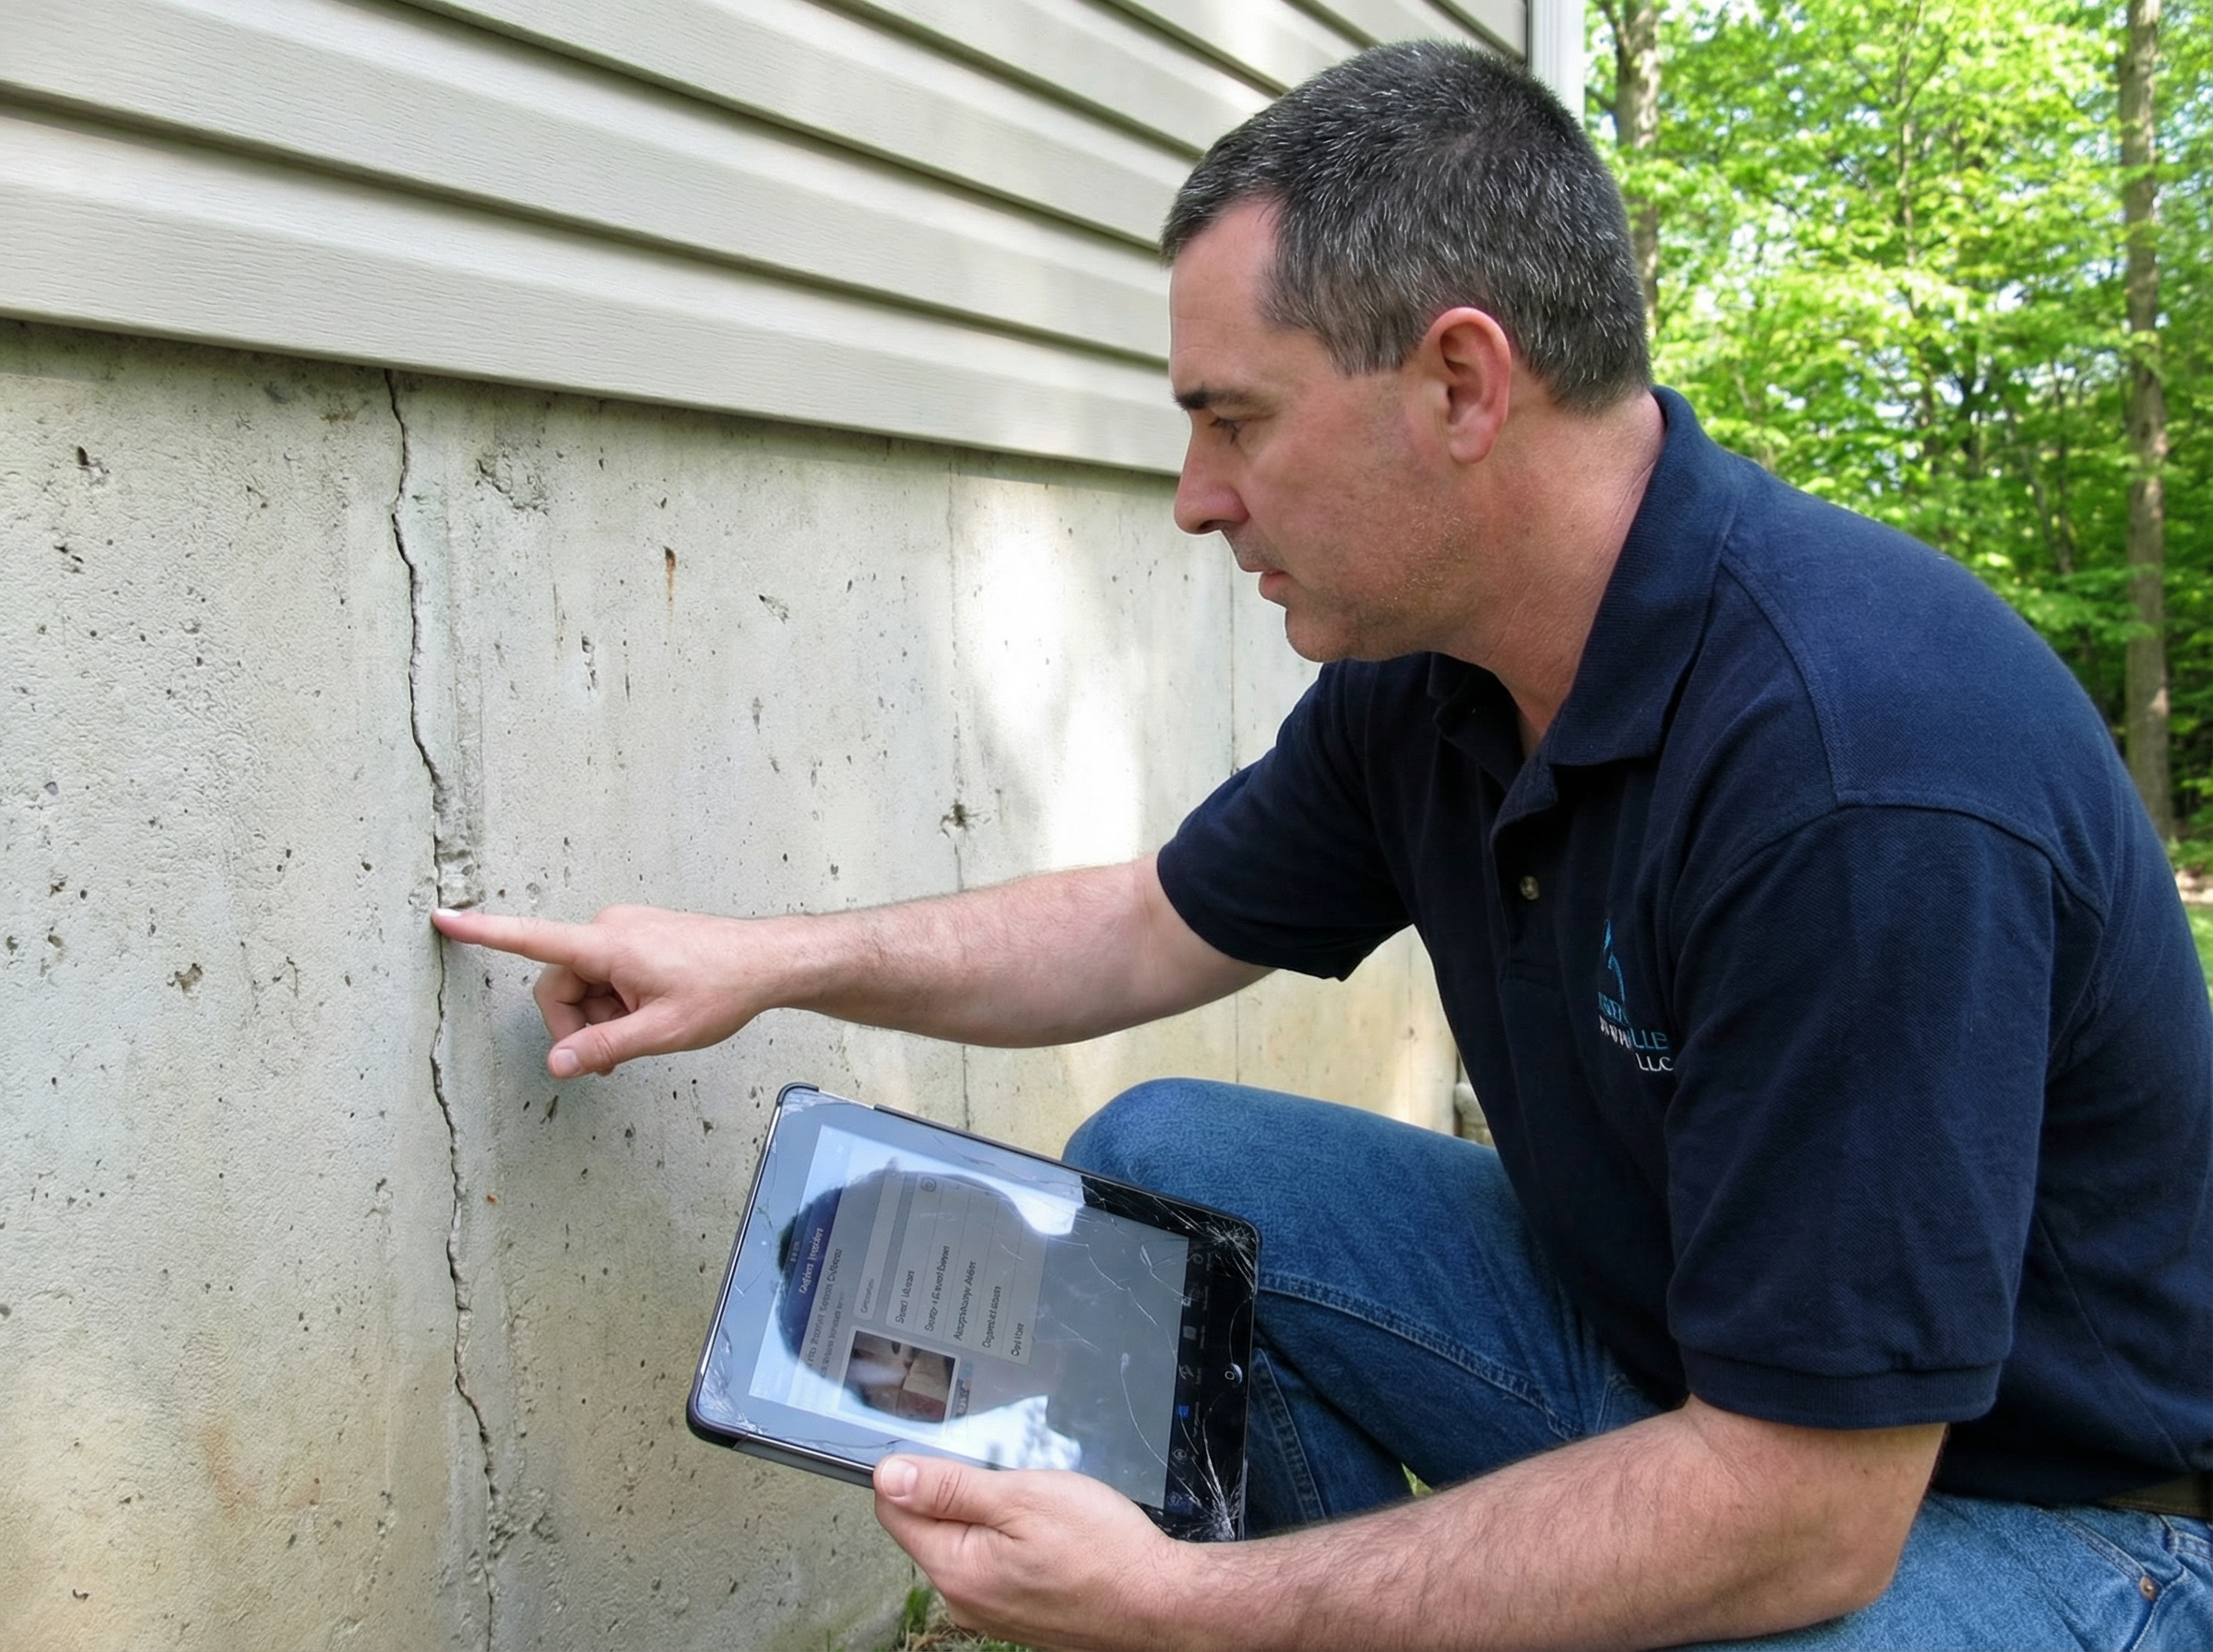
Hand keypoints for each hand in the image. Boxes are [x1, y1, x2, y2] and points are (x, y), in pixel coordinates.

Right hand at [431, 905, 769, 1076]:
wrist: (768, 961)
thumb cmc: (721, 990)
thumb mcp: (662, 1032)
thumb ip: (604, 1049)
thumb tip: (556, 1065)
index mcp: (606, 945)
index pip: (531, 938)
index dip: (483, 933)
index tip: (442, 918)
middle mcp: (608, 928)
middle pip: (559, 985)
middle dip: (577, 1024)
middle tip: (614, 1055)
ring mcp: (624, 930)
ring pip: (584, 984)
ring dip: (602, 1015)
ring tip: (645, 1028)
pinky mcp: (637, 936)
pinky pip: (606, 975)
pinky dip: (616, 1001)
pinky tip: (651, 1013)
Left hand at [873, 1456, 1189, 1651]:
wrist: (1159, 1603)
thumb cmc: (1103, 1550)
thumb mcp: (1023, 1497)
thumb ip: (949, 1488)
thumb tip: (888, 1474)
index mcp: (955, 1569)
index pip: (893, 1509)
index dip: (913, 1470)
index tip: (952, 1454)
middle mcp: (963, 1599)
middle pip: (928, 1527)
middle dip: (959, 1493)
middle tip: (1013, 1479)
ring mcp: (989, 1612)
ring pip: (965, 1544)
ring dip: (989, 1517)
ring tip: (1040, 1510)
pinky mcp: (1015, 1615)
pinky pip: (992, 1566)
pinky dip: (1010, 1542)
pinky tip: (1050, 1536)